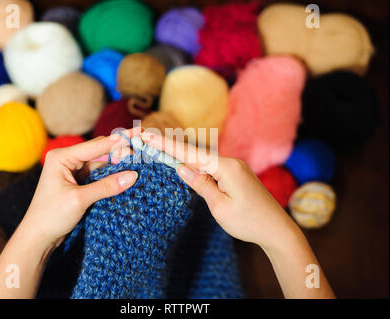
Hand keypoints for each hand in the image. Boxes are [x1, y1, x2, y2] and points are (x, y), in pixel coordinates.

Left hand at [20, 130, 138, 249]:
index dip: (119, 141)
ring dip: (117, 165)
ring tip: (138, 163)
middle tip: (142, 151)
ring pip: (101, 163)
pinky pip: (99, 175)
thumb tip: (133, 175)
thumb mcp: (80, 199)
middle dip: (120, 152)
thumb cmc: (51, 216)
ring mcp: (73, 171)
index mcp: (61, 157)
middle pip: (100, 151)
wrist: (38, 237)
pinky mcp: (78, 182)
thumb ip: (107, 186)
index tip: (138, 134)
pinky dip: (111, 176)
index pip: (96, 146)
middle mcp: (67, 160)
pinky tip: (125, 175)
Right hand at [141, 132, 299, 252]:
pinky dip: (197, 167)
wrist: (277, 230)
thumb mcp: (219, 206)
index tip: (148, 136)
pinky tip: (185, 165)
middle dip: (171, 148)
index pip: (190, 154)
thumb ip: (200, 184)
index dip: (167, 145)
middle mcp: (232, 162)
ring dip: (183, 158)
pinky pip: (212, 168)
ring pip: (204, 161)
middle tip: (147, 140)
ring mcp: (236, 168)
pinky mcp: (237, 175)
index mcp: (227, 167)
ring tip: (159, 151)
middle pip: (195, 154)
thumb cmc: (249, 222)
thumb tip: (181, 168)